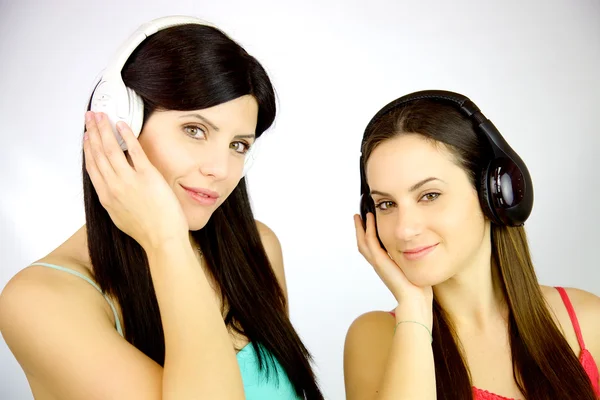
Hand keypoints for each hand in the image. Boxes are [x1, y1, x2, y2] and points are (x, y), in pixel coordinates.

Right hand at [83, 111, 187, 249]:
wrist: (162, 239)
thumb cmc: (146, 231)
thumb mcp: (120, 217)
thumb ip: (114, 200)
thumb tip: (113, 190)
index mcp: (106, 197)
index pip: (92, 167)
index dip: (87, 149)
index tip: (85, 137)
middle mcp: (113, 186)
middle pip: (98, 153)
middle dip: (92, 132)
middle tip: (90, 117)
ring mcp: (129, 180)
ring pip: (111, 149)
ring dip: (104, 129)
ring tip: (101, 115)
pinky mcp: (147, 176)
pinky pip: (134, 150)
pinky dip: (127, 136)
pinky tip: (122, 125)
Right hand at [354, 213, 432, 321]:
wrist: (415, 300)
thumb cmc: (418, 289)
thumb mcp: (413, 269)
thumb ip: (413, 260)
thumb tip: (422, 252)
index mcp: (385, 267)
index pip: (372, 249)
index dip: (368, 236)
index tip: (368, 224)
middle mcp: (378, 264)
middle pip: (363, 244)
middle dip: (359, 230)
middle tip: (357, 217)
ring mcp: (377, 263)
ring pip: (363, 242)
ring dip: (360, 228)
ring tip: (358, 216)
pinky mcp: (380, 261)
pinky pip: (370, 241)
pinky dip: (368, 229)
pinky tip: (370, 219)